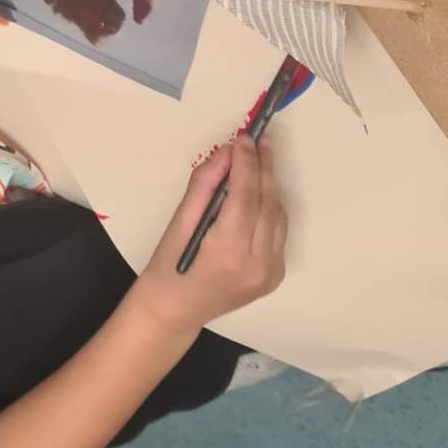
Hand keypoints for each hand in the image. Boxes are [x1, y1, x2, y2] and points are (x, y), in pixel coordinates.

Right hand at [125, 138, 286, 338]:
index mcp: (228, 253)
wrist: (176, 310)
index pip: (246, 197)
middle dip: (263, 168)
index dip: (247, 163)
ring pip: (278, 216)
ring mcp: (270, 273)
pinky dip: (271, 207)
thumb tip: (227, 153)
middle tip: (257, 140)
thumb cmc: (169, 266)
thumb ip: (204, 185)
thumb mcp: (179, 222)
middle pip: (268, 204)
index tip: (244, 137)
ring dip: (270, 186)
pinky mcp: (275, 275)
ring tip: (259, 159)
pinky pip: (278, 232)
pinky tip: (260, 192)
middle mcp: (257, 265)